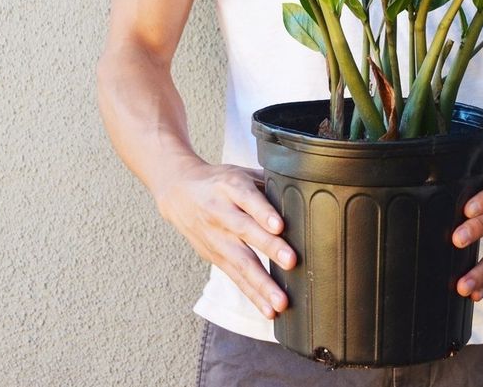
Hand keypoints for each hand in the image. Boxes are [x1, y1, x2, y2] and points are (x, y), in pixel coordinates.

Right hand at [154, 161, 295, 319]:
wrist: (178, 192)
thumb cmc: (220, 182)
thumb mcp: (241, 173)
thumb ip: (269, 184)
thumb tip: (304, 197)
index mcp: (231, 187)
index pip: (248, 199)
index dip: (264, 212)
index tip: (280, 226)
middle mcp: (221, 213)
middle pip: (246, 231)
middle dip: (269, 248)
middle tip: (291, 261)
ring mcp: (216, 238)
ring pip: (240, 262)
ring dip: (261, 284)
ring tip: (280, 302)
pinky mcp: (213, 256)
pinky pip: (235, 277)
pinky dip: (252, 294)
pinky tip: (268, 310)